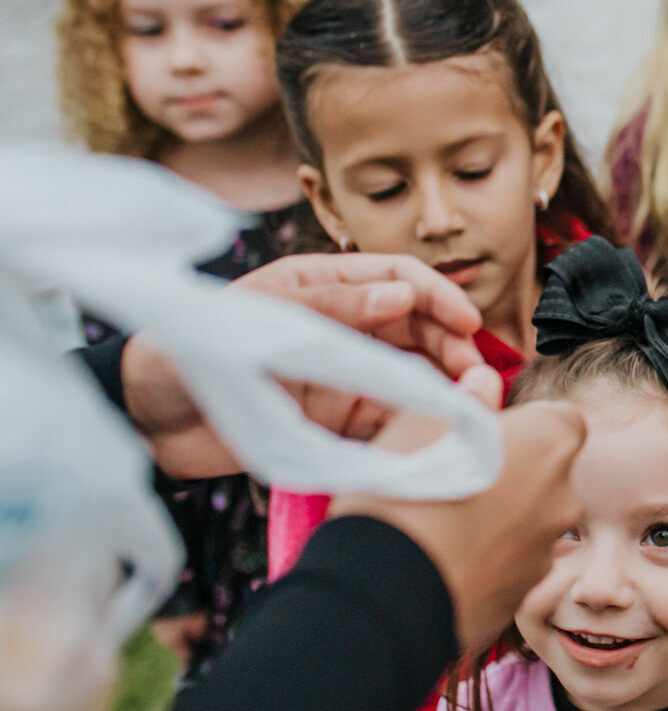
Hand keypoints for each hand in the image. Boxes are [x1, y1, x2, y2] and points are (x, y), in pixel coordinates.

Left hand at [122, 253, 484, 477]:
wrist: (147, 420)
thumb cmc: (189, 352)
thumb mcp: (262, 319)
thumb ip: (334, 308)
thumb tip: (402, 295)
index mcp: (323, 285)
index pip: (398, 278)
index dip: (439, 297)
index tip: (468, 323)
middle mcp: (341, 326)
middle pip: (417, 327)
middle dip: (452, 344)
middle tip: (476, 373)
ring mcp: (341, 373)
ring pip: (412, 372)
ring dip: (443, 385)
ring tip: (467, 404)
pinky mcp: (336, 420)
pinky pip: (390, 418)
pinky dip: (417, 423)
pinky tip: (436, 432)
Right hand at [331, 368, 585, 649]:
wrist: (387, 588)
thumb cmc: (407, 487)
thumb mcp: (427, 420)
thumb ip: (469, 399)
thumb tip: (485, 382)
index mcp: (552, 442)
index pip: (561, 420)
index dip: (525, 425)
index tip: (486, 434)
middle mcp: (564, 497)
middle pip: (547, 475)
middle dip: (514, 473)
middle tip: (456, 478)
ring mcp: (547, 551)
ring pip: (528, 522)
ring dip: (499, 519)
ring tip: (441, 524)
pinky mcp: (523, 596)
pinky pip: (508, 566)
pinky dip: (485, 561)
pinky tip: (442, 561)